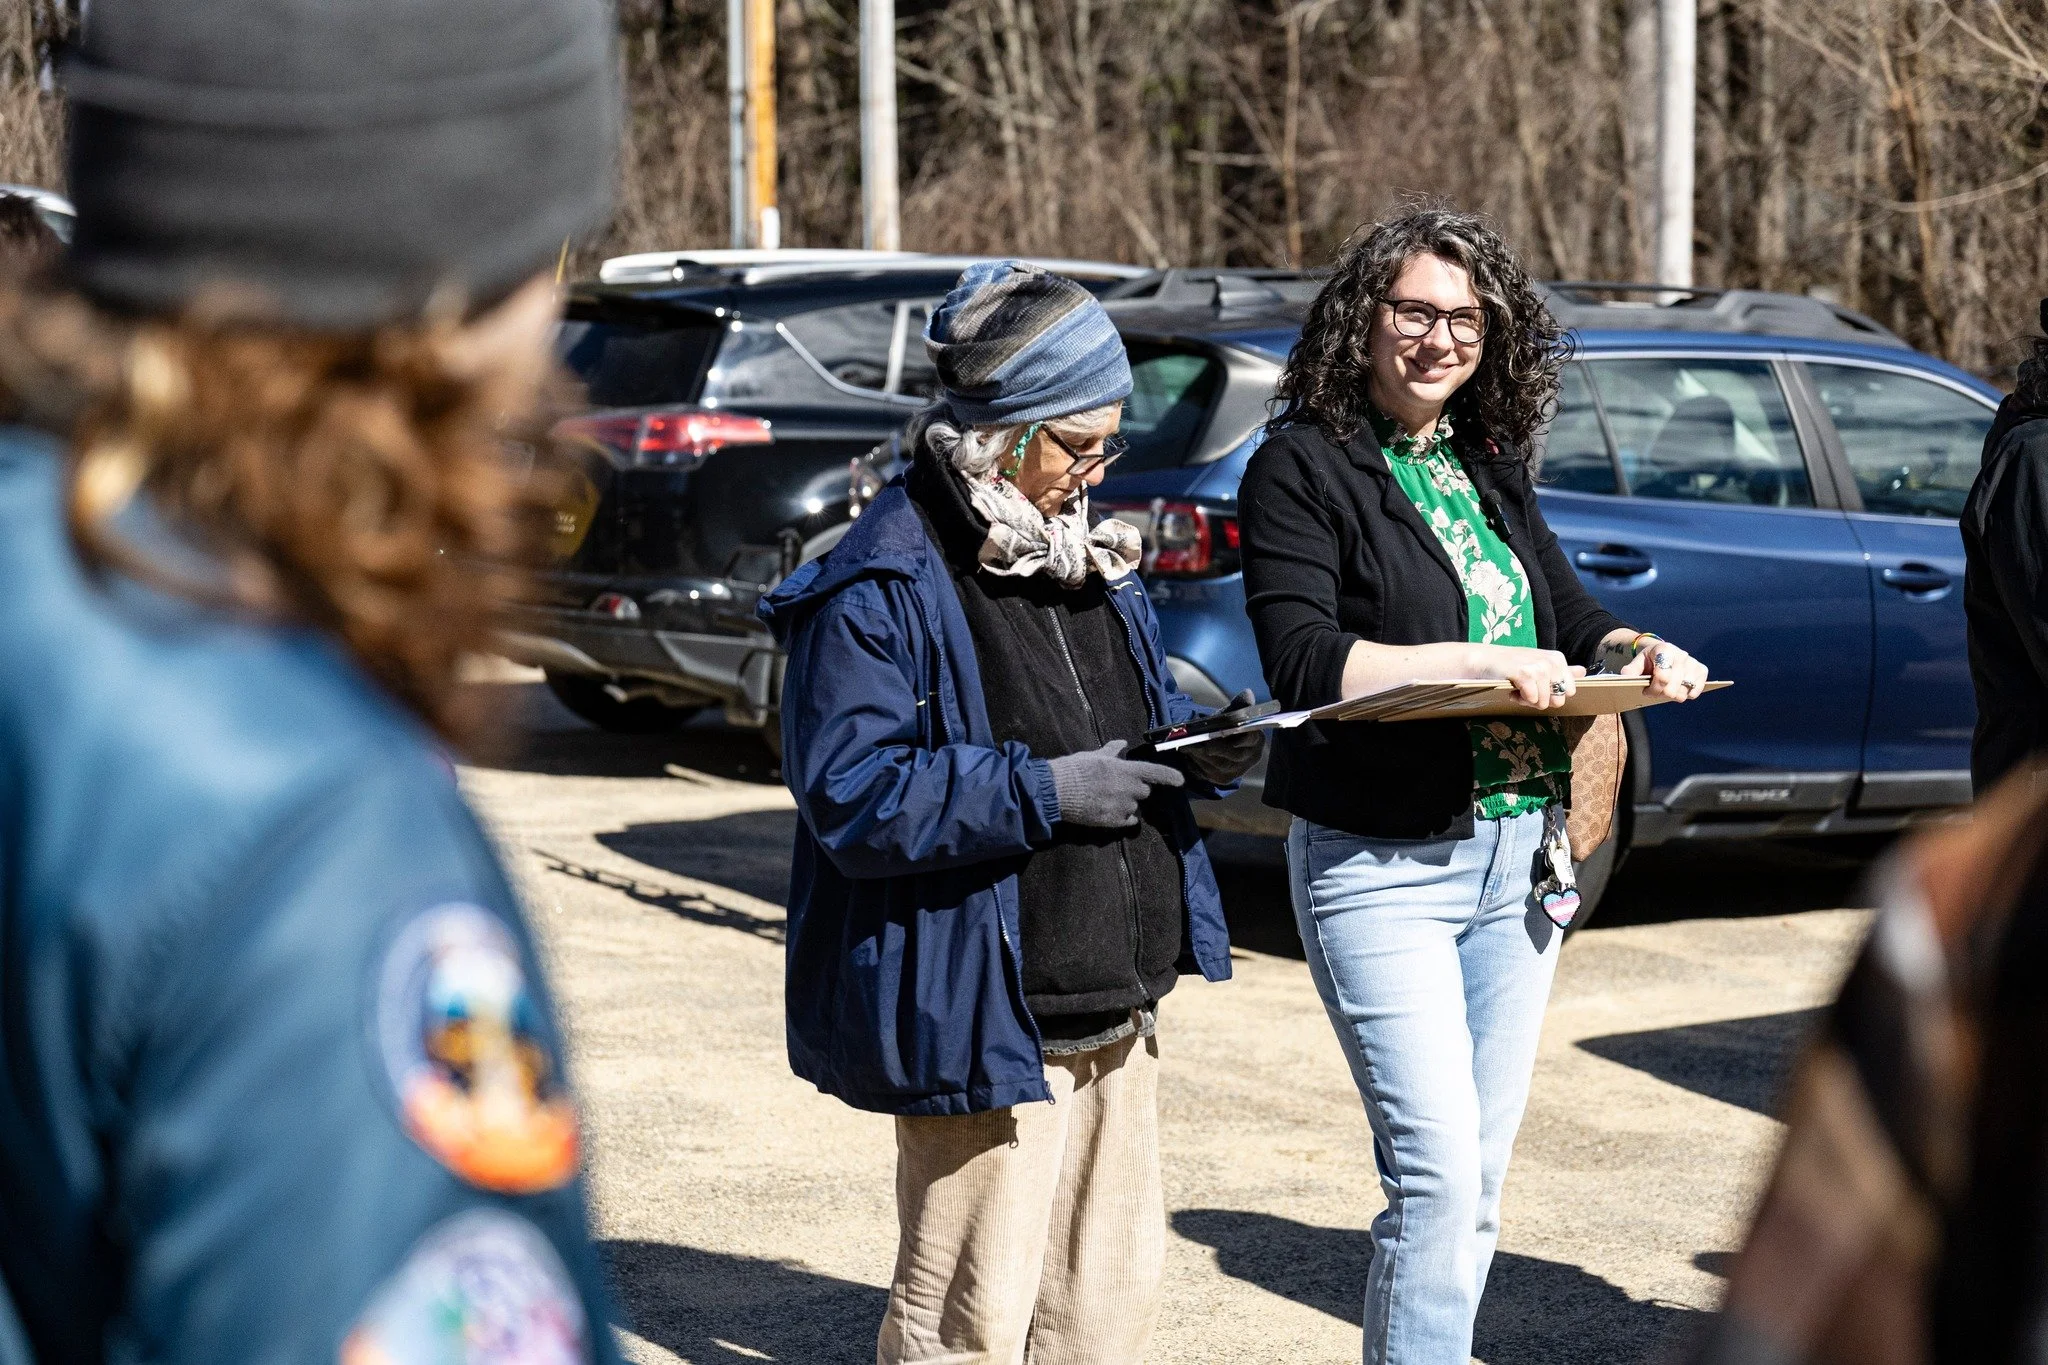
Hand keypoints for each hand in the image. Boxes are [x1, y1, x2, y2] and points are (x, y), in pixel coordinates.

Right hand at [1047, 740, 1186, 827]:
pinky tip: (1108, 810)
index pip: (1154, 772)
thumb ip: (1111, 751)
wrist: (1056, 791)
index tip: (1181, 781)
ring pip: (1134, 807)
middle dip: (1136, 789)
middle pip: (1144, 791)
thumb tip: (1122, 743)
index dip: (1169, 776)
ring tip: (1106, 799)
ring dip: (1126, 803)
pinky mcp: (1112, 821)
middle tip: (1117, 786)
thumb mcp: (1093, 755)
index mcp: (1125, 770)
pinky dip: (1123, 817)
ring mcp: (1121, 806)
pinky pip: (1128, 821)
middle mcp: (1128, 788)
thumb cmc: (1074, 769)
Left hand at [1180, 689, 1264, 784]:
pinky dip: (1196, 763)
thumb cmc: (1228, 727)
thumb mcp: (1233, 714)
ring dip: (1202, 755)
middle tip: (1200, 742)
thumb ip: (1239, 706)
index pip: (1250, 738)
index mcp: (1256, 739)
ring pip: (1219, 765)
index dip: (1239, 736)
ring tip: (1187, 745)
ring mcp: (1238, 770)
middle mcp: (1250, 757)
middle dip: (1216, 748)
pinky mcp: (1223, 779)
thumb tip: (1248, 694)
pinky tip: (1188, 754)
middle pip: (1234, 755)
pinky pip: (1209, 772)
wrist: (1222, 745)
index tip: (1224, 731)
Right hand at [1470, 645, 1585, 709]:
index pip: (1570, 692)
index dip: (1552, 694)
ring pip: (1543, 702)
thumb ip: (1563, 670)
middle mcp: (1551, 661)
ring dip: (1527, 700)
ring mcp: (1539, 667)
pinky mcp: (1525, 674)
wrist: (1485, 660)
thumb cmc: (1512, 664)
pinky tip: (1512, 688)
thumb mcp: (1539, 664)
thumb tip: (1583, 672)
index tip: (1539, 686)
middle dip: (1541, 700)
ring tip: (1517, 688)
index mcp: (1558, 659)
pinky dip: (1519, 699)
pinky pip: (1531, 699)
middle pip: (1558, 700)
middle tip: (1527, 690)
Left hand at [1619, 637, 1708, 700]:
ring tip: (1665, 689)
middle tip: (1654, 691)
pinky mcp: (1702, 670)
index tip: (1646, 690)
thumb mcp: (1637, 663)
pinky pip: (1694, 692)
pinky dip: (1685, 694)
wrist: (1662, 653)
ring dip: (1671, 696)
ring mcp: (1693, 662)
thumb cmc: (1649, 660)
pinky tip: (1677, 688)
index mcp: (1664, 650)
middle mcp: (1681, 654)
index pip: (1662, 678)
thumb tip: (1625, 677)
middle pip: (1672, 689)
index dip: (1653, 689)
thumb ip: (1630, 670)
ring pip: (1683, 693)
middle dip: (1660, 694)